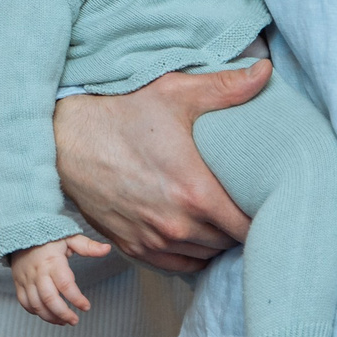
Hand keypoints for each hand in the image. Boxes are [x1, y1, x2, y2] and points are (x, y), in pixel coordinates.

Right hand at [9, 235, 112, 324]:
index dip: (76, 298)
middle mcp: (38, 272)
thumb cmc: (49, 237)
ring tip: (64, 321)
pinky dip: (35, 312)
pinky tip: (48, 314)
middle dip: (63, 313)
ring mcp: (26, 279)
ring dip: (50, 317)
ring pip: (36, 304)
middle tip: (75, 320)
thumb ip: (88, 246)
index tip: (86, 307)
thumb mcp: (69, 237)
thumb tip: (108, 249)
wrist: (20, 232)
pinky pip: (24, 303)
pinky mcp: (18, 283)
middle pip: (49, 299)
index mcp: (53, 261)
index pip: (65, 284)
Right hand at [54, 61, 262, 271]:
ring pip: (203, 257)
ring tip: (224, 220)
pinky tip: (196, 234)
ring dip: (216, 242)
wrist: (67, 138)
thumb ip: (226, 87)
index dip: (265, 218)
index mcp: (194, 192)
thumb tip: (266, 70)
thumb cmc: (121, 112)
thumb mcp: (176, 93)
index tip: (269, 202)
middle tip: (250, 207)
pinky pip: (175, 266)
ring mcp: (152, 239)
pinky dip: (190, 254)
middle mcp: (175, 224)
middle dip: (242, 228)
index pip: (247, 226)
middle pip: (228, 244)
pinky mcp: (132, 246)